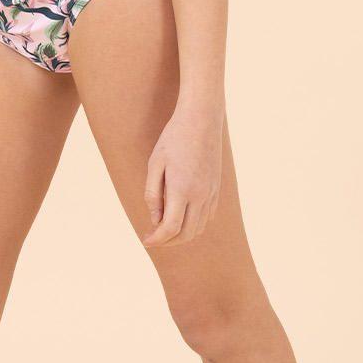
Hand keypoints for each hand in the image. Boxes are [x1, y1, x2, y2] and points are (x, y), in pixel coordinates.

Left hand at [142, 104, 222, 246]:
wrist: (201, 120)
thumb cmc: (173, 139)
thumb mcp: (155, 164)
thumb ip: (153, 194)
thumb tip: (155, 220)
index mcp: (181, 190)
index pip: (170, 228)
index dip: (157, 240)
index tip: (145, 240)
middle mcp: (200, 196)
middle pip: (186, 234)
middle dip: (168, 242)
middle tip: (152, 237)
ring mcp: (211, 193)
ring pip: (198, 228)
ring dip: (181, 235)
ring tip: (164, 228)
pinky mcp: (216, 189)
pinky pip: (207, 216)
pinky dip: (194, 224)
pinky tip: (181, 216)